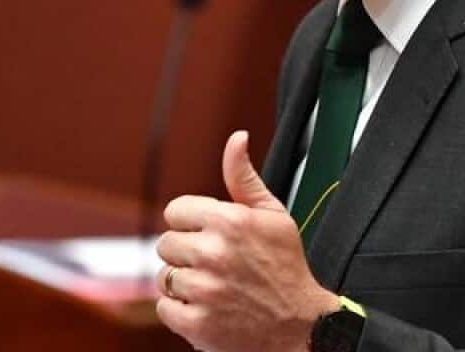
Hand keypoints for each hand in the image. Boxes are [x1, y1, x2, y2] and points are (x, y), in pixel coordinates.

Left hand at [156, 130, 340, 351]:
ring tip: (214, 286)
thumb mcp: (274, 215)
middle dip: (186, 253)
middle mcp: (214, 253)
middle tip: (215, 264)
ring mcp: (204, 290)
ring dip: (184, 283)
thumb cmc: (286, 267)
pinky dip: (181, 310)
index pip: (175, 212)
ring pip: (164, 276)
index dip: (191, 223)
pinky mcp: (197, 323)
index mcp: (230, 221)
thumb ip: (244, 177)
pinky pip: (164, 308)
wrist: (300, 325)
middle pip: (166, 244)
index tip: (209, 235)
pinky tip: (207, 306)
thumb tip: (236, 139)